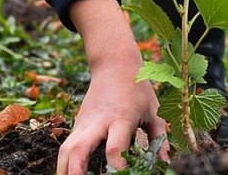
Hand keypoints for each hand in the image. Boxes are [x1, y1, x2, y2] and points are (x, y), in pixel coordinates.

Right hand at [57, 0, 168, 174]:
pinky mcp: (77, 125)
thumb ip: (159, 139)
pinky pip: (65, 147)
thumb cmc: (139, 89)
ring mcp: (84, 124)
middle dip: (77, 169)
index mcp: (122, 118)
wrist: (115, 65)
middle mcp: (98, 122)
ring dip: (64, 169)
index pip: (115, 146)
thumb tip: (164, 163)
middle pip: (80, 148)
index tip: (121, 174)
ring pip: (66, 149)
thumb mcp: (154, 111)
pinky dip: (63, 164)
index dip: (116, 164)